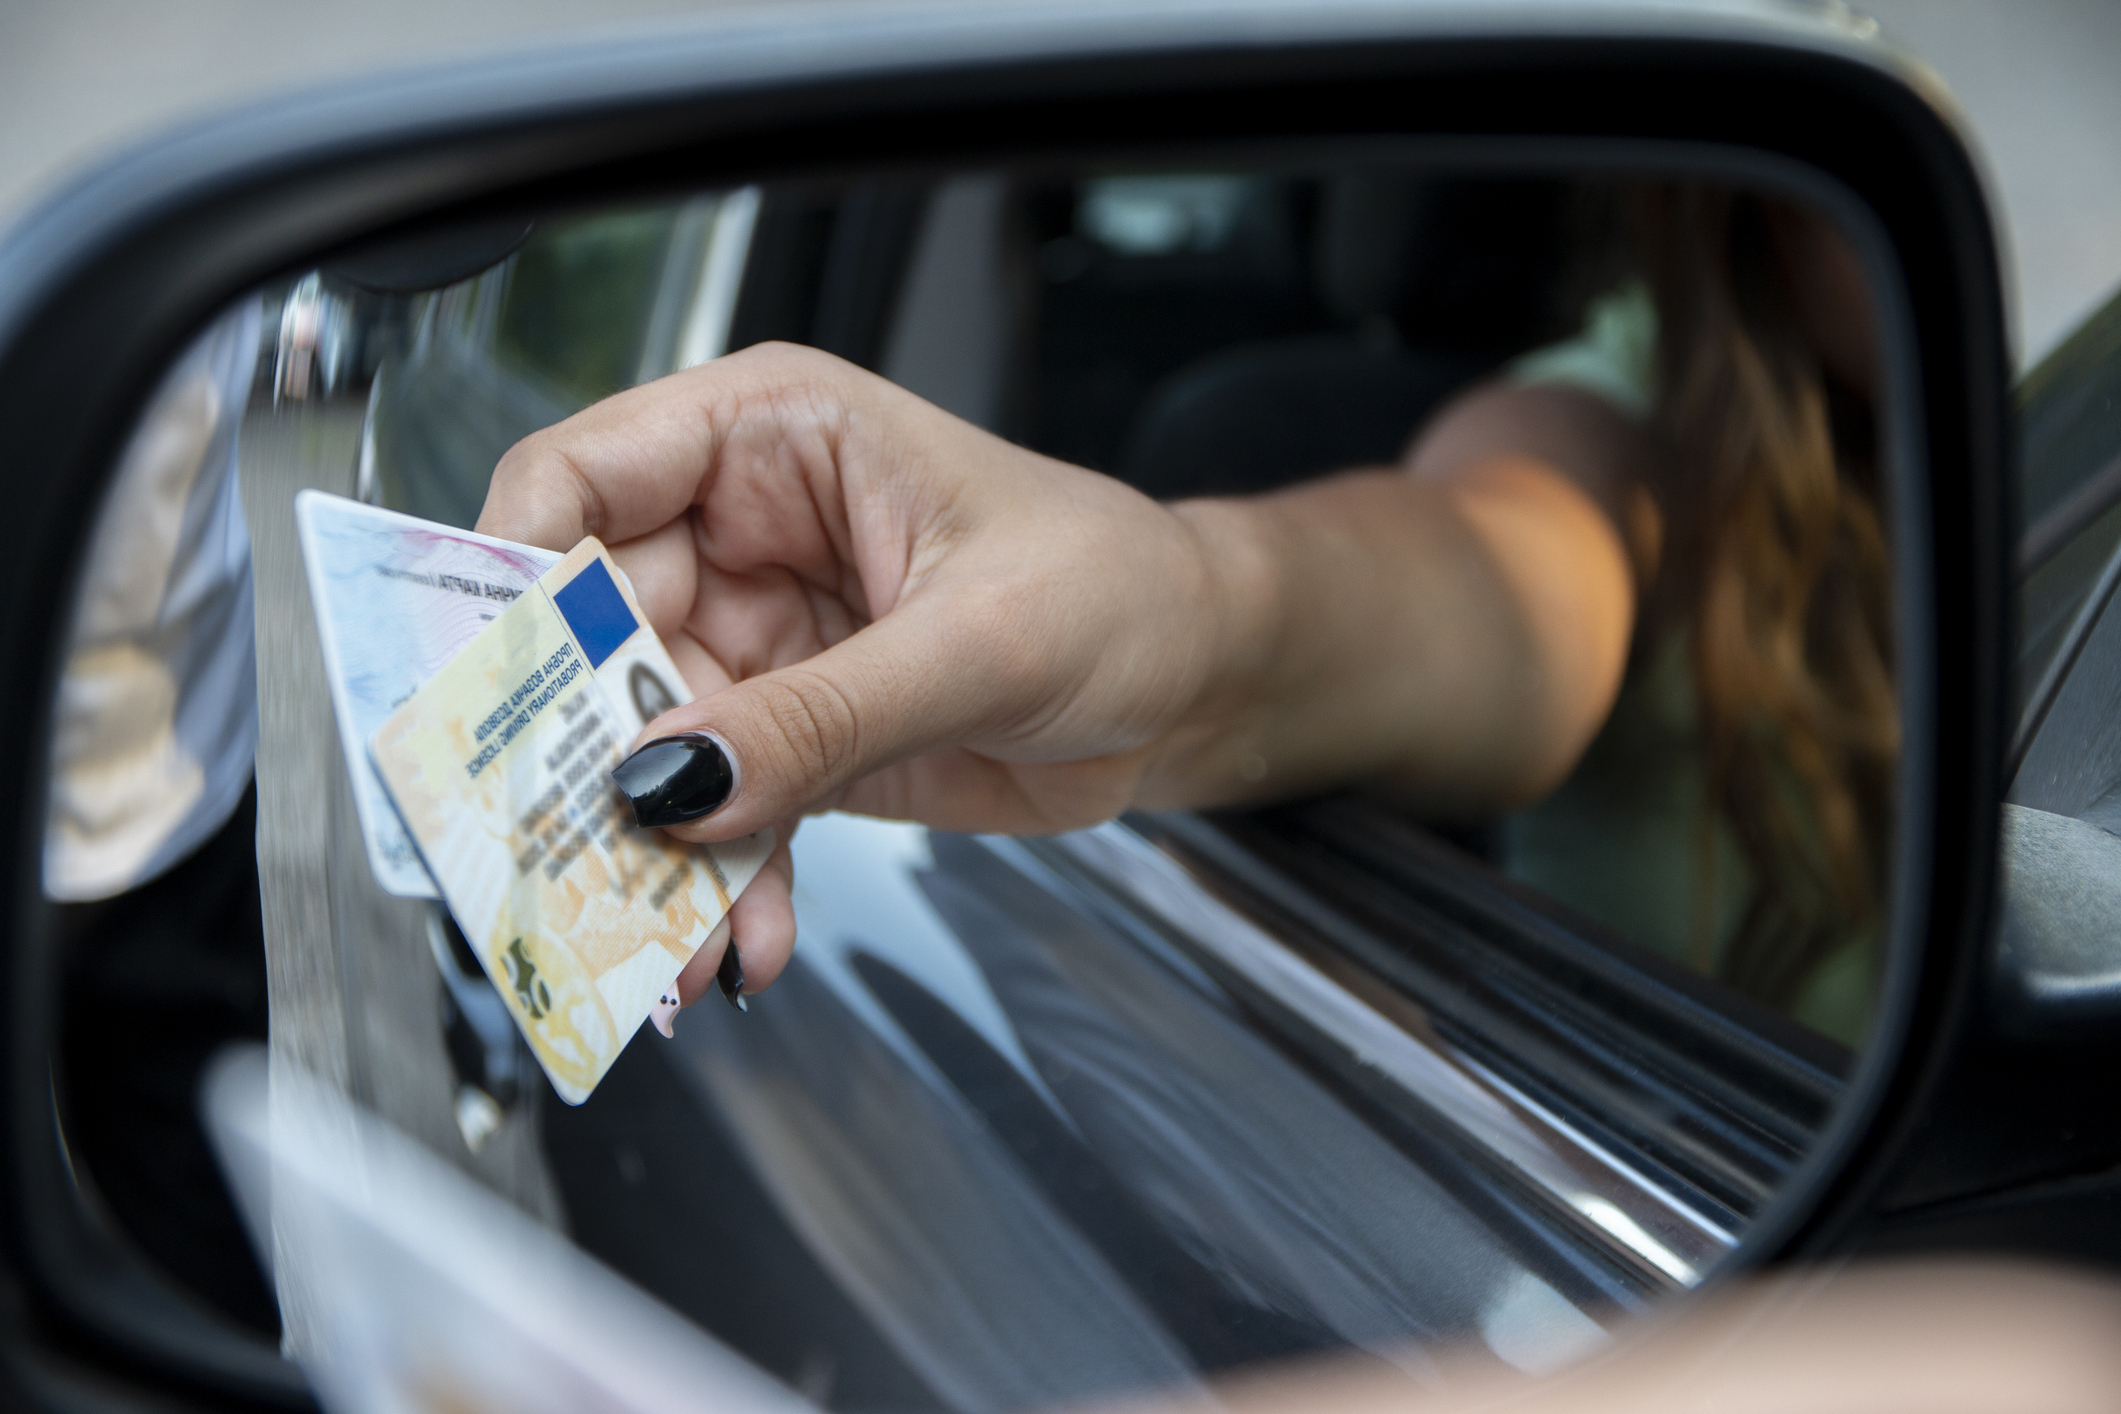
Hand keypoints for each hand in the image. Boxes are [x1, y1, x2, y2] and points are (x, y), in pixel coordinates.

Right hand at [477, 343, 1258, 1004]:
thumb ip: (820, 714)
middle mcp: (742, 533)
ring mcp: (759, 642)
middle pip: (589, 641)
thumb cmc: (1120, 590)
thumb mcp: (977, 640)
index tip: (489, 698)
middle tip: (566, 868)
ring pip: (646, 753)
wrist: (1194, 684)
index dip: (512, 579)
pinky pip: (718, 818)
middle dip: (578, 766)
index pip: (580, 479)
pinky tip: (746, 945)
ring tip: (674, 949)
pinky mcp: (790, 734)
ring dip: (650, 859)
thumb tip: (673, 781)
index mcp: (773, 439)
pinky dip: (720, 889)